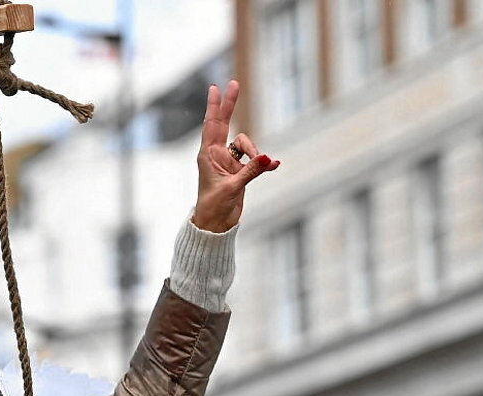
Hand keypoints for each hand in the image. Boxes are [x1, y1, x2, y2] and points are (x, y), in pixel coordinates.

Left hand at [193, 80, 278, 232]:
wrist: (216, 224)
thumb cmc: (214, 207)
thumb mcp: (233, 188)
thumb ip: (250, 172)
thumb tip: (268, 158)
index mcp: (208, 156)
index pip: (212, 125)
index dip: (215, 106)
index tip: (215, 87)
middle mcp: (217, 155)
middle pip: (224, 123)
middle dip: (229, 105)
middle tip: (234, 83)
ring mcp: (230, 162)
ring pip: (248, 145)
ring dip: (256, 153)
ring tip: (262, 167)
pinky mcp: (241, 171)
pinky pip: (257, 160)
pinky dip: (264, 163)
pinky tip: (274, 166)